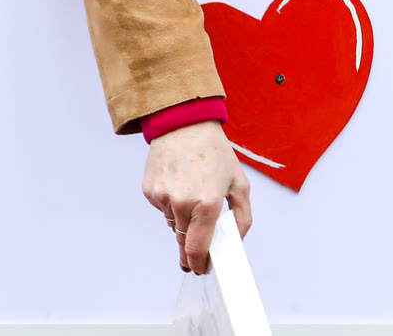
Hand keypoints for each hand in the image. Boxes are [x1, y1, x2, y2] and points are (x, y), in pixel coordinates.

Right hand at [144, 120, 251, 275]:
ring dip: (181, 219)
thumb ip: (242, 217)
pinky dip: (171, 204)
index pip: (197, 248)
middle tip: (198, 244)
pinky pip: (162, 209)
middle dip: (191, 246)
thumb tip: (235, 240)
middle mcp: (182, 203)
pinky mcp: (150, 191)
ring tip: (191, 193)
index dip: (200, 263)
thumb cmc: (214, 151)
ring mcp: (163, 197)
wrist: (184, 123)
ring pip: (172, 224)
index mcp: (207, 203)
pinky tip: (178, 183)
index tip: (202, 269)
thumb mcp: (239, 183)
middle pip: (183, 241)